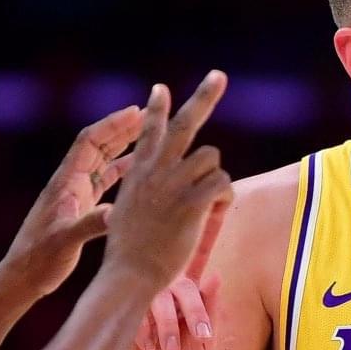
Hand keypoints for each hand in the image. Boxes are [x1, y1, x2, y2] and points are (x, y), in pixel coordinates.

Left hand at [0, 105, 142, 299]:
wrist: (22, 277)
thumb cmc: (38, 260)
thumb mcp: (64, 241)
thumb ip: (89, 224)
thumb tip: (116, 212)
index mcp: (65, 183)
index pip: (89, 142)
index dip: (112, 125)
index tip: (136, 112)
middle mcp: (70, 183)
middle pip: (98, 146)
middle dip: (122, 129)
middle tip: (149, 115)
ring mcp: (75, 195)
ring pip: (102, 162)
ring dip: (123, 147)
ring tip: (149, 135)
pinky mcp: (79, 209)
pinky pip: (103, 183)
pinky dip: (121, 172)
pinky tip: (138, 170)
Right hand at [105, 71, 232, 289]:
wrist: (129, 274)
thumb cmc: (129, 256)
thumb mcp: (126, 216)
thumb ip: (144, 198)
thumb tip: (160, 196)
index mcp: (138, 174)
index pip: (148, 131)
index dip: (157, 109)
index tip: (161, 89)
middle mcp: (155, 171)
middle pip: (185, 124)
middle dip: (203, 96)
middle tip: (218, 75)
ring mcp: (173, 184)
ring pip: (211, 157)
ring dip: (215, 176)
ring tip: (208, 202)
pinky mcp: (192, 201)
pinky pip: (223, 182)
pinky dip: (224, 197)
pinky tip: (213, 213)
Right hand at [112, 201, 228, 349]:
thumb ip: (209, 316)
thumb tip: (216, 277)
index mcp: (183, 292)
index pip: (195, 257)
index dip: (206, 229)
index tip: (217, 202)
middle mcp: (160, 290)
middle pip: (180, 282)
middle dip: (192, 309)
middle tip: (199, 335)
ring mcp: (138, 300)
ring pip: (158, 297)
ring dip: (166, 325)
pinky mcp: (119, 313)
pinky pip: (134, 312)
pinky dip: (143, 330)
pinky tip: (145, 348)